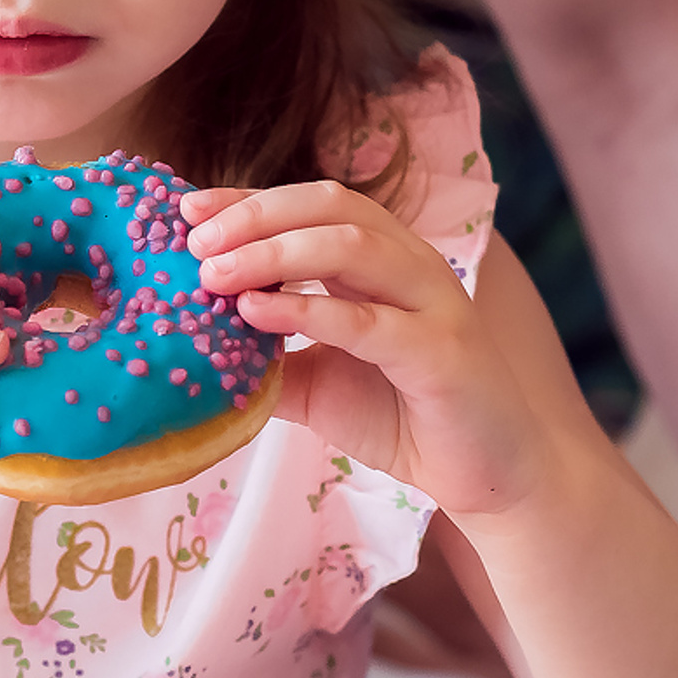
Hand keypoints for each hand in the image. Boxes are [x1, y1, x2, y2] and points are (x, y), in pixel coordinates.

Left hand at [183, 182, 565, 525]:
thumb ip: (268, 355)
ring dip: (274, 252)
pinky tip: (256, 311)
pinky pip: (368, 320)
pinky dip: (307, 310)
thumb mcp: (318, 381)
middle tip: (193, 241)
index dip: (250, 200)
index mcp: (385, 259)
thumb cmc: (405, 418)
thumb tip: (196, 342)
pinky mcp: (442, 352)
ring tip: (213, 274)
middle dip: (256, 215)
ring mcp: (433, 302)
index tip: (189, 210)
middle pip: (331, 207)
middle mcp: (412, 265)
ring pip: (351, 247)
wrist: (488, 477)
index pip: (313, 205)